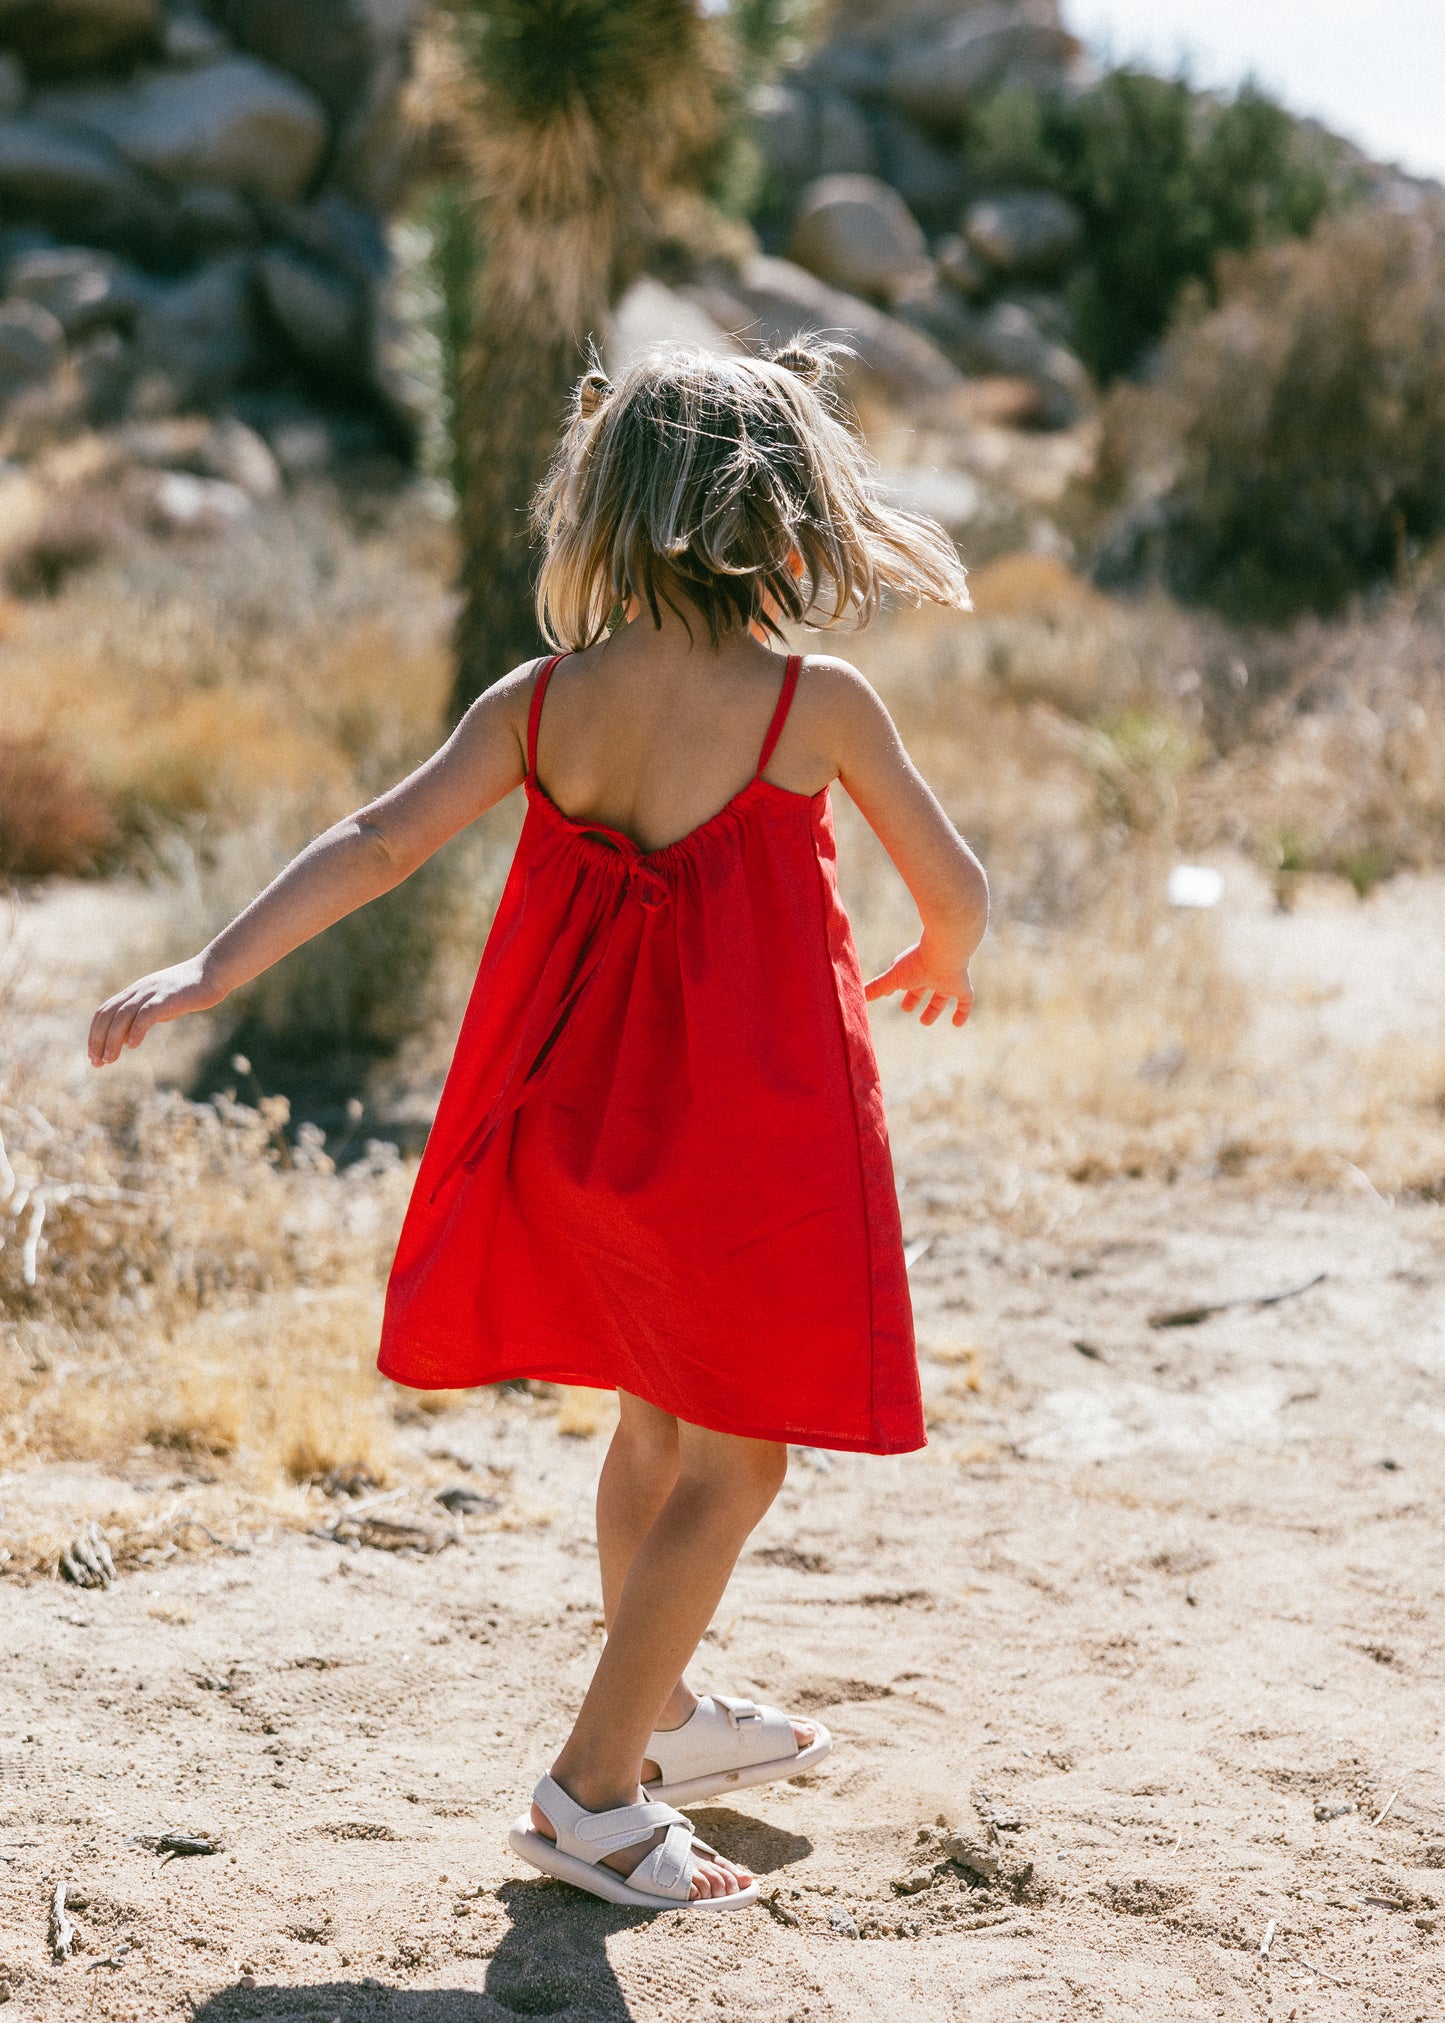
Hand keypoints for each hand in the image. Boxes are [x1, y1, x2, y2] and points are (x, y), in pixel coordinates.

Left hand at [88, 955, 222, 1066]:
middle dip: (98, 1040)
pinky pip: (146, 1014)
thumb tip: (127, 1039)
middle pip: (108, 1015)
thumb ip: (143, 1017)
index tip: (94, 1056)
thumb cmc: (188, 992)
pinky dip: (136, 1030)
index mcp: (134, 992)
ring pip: (122, 1016)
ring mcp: (152, 993)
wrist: (212, 973)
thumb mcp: (160, 1005)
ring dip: (112, 1040)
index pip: (104, 1012)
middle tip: (97, 1062)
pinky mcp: (167, 997)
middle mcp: (138, 991)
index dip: (95, 1034)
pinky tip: (132, 1046)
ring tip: (109, 1060)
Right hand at [864, 937, 973, 1027]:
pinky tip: (957, 1024)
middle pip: (922, 986)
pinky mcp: (961, 987)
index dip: (897, 986)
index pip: (904, 978)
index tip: (890, 993)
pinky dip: (962, 1013)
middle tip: (907, 1009)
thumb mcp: (893, 978)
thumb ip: (877, 988)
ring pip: (941, 995)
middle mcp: (930, 974)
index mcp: (914, 969)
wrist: (944, 953)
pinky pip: (965, 1001)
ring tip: (925, 1022)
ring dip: (934, 1008)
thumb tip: (859, 995)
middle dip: (914, 997)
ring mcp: (947, 980)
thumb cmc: (916, 964)